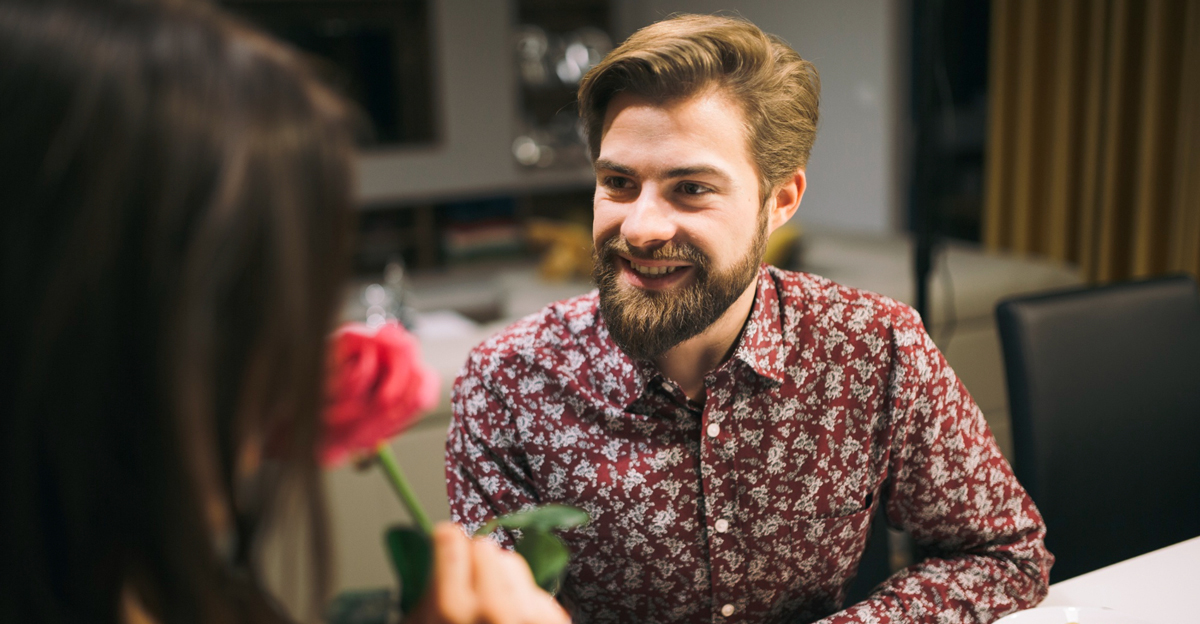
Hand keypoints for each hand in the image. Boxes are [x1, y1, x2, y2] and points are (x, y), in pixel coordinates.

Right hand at [405, 522, 570, 623]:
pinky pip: (538, 595)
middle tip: (470, 586)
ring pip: (515, 566)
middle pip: (486, 549)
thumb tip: (434, 551)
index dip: (448, 544)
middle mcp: (491, 609)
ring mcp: (525, 618)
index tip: (448, 545)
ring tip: (492, 610)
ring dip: (503, 581)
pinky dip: (527, 606)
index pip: (451, 541)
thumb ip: (426, 596)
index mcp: (448, 609)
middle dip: (477, 564)